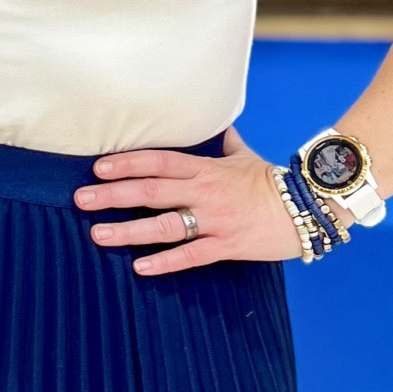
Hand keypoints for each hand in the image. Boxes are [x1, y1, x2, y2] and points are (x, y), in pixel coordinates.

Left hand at [73, 128, 301, 274]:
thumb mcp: (244, 157)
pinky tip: (139, 267)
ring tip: (97, 234)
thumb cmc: (273, 181)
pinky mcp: (227, 246)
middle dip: (113, 195)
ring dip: (128, 230)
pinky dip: (165, 262)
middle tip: (81, 199)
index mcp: (206, 169)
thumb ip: (224, 143)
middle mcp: (205, 192)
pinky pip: (191, 255)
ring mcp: (215, 220)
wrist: (311, 206)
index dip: (127, 163)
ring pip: (164, 225)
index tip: (98, 168)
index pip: (158, 161)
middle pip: (151, 191)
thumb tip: (217, 125)